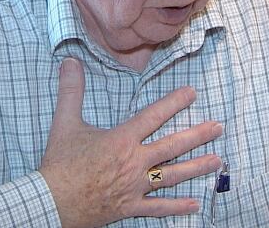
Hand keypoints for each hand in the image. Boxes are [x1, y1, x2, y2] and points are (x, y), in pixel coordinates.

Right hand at [39, 58, 222, 227]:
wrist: (49, 202)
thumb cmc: (59, 164)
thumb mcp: (64, 124)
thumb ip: (71, 91)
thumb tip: (69, 61)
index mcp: (121, 140)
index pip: (153, 116)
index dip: (174, 102)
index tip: (192, 93)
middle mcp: (134, 162)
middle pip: (172, 146)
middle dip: (198, 135)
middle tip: (218, 127)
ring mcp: (134, 187)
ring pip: (172, 175)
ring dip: (196, 167)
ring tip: (217, 160)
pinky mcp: (130, 207)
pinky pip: (158, 207)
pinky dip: (177, 206)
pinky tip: (195, 203)